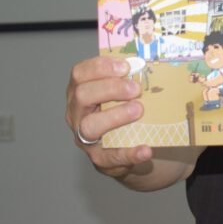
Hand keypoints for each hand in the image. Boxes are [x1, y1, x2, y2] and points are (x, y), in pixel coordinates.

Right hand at [65, 56, 151, 177]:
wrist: (127, 147)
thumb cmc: (122, 111)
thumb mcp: (121, 93)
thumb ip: (127, 79)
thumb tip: (145, 65)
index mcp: (80, 92)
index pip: (79, 74)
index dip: (100, 67)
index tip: (125, 67)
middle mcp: (77, 113)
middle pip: (82, 96)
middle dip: (109, 89)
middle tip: (136, 89)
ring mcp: (84, 137)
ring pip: (89, 126)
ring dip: (115, 116)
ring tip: (139, 110)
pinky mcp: (98, 159)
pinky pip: (110, 157)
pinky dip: (129, 153)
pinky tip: (145, 150)